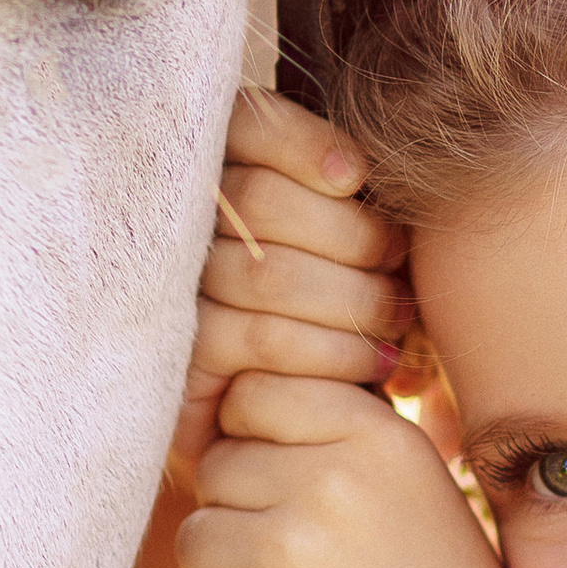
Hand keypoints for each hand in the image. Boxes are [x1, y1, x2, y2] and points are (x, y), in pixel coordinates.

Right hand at [170, 84, 410, 488]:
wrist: (318, 443)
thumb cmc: (351, 322)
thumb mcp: (362, 249)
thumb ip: (351, 198)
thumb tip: (358, 170)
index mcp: (216, 178)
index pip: (239, 124)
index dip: (300, 142)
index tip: (357, 177)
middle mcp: (177, 231)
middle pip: (259, 200)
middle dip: (350, 237)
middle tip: (397, 270)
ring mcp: (169, 299)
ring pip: (264, 273)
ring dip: (351, 300)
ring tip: (395, 326)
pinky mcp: (178, 365)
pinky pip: (257, 340)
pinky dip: (332, 353)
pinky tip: (375, 370)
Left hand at [174, 370, 566, 567]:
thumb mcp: (416, 492)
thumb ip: (337, 439)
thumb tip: (232, 396)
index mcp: (380, 436)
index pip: (253, 393)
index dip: (255, 444)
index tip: (292, 492)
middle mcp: (336, 480)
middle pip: (216, 466)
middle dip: (240, 517)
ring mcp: (294, 550)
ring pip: (193, 538)